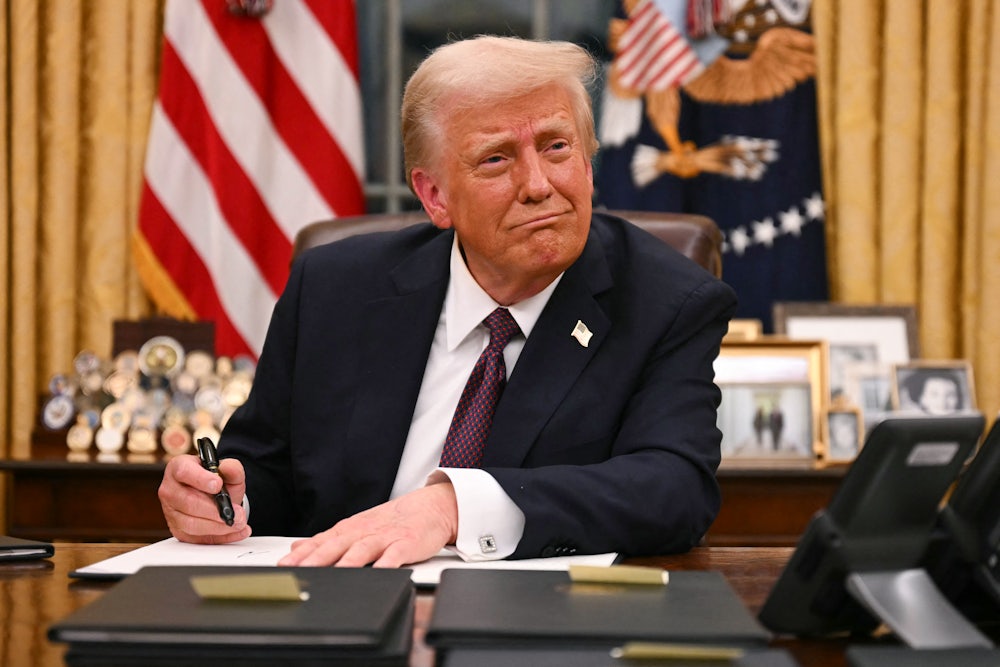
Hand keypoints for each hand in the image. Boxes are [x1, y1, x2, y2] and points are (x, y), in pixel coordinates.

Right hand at [158, 454, 250, 543]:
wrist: (214, 495)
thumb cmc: (216, 480)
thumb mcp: (227, 470)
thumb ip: (231, 467)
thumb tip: (227, 468)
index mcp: (178, 468)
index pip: (184, 472)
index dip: (200, 479)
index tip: (218, 485)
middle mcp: (170, 490)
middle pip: (189, 502)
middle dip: (216, 510)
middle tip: (237, 513)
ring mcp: (171, 512)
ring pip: (191, 524)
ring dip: (218, 527)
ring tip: (238, 523)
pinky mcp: (178, 530)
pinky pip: (197, 539)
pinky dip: (220, 537)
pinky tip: (236, 532)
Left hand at [278, 482, 457, 567]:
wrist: (431, 507)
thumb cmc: (393, 521)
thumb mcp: (357, 527)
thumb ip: (328, 540)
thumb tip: (296, 549)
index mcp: (350, 530)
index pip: (320, 542)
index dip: (301, 555)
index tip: (283, 567)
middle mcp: (363, 532)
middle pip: (336, 546)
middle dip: (315, 559)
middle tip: (298, 572)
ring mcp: (385, 537)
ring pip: (362, 549)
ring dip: (346, 562)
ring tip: (333, 575)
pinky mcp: (406, 544)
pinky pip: (394, 555)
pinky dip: (386, 564)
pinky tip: (378, 573)